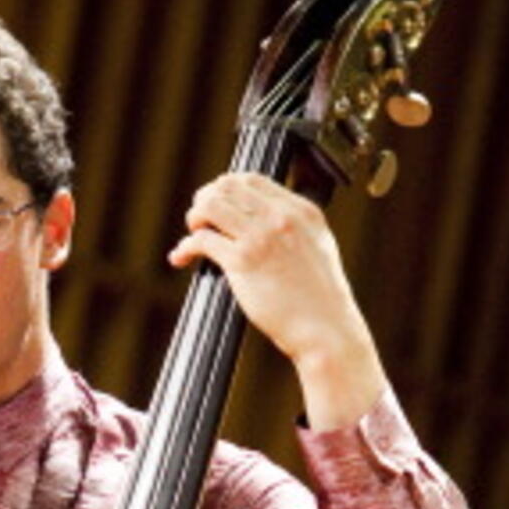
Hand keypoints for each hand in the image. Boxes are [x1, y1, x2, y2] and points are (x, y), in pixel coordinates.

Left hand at [169, 174, 387, 428]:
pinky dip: (185, 247)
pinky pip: (201, 240)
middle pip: (226, 187)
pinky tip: (182, 257)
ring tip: (193, 233)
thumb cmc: (321, 299)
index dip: (227, 187)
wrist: (326, 330)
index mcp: (302, 211)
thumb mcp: (318, 247)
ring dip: (194, 217)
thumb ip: (295, 227)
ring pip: (210, 205)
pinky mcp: (243, 261)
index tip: (218, 201)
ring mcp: (261, 237)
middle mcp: (281, 218)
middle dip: (206, 199)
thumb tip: (265, 220)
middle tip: (200, 218)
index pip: (252, 179)